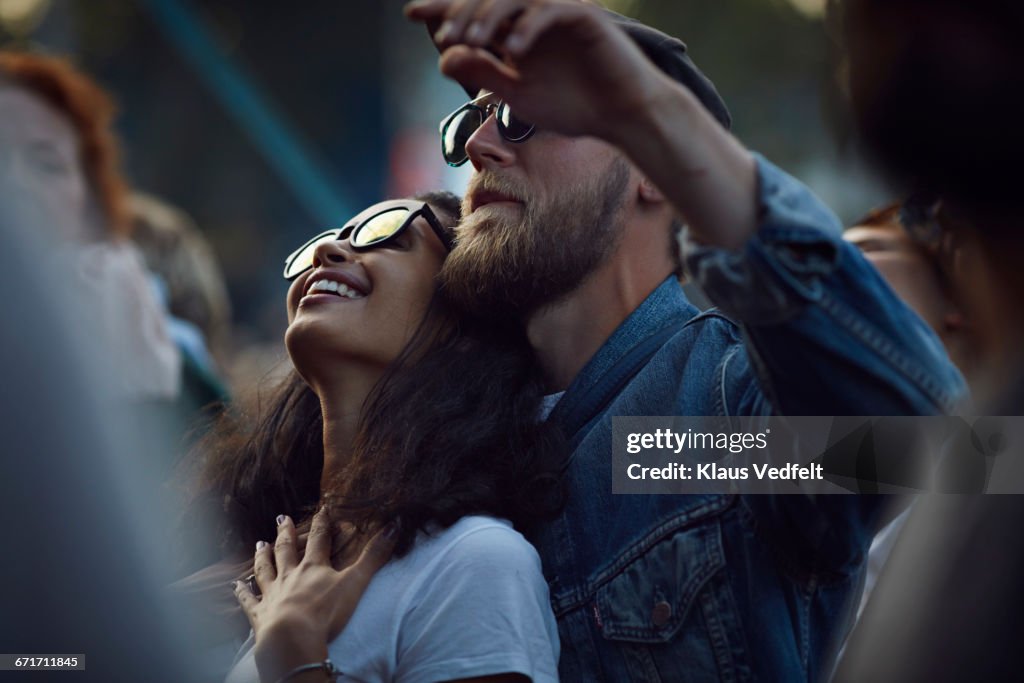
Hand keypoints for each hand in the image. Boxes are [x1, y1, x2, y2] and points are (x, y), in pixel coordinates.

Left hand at [234, 510, 395, 681]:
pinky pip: (249, 601)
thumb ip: (375, 555)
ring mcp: (272, 594)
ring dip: (263, 557)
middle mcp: (290, 576)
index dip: (323, 523)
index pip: (320, 540)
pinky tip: (236, 585)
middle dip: (287, 534)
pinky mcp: (260, 615)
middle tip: (282, 518)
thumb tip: (395, 525)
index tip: (322, 507)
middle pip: (288, 551)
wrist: (293, 637)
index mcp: (314, 568)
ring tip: (260, 544)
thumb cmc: (325, 611)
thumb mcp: (356, 582)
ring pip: (266, 571)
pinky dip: (242, 593)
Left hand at [405, 0, 666, 141]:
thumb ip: (483, 74)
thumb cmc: (574, 106)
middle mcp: (535, 15)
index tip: (411, 15)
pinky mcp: (584, 17)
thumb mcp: (517, 94)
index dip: (443, 10)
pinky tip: (515, 50)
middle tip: (447, 36)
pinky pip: (550, 10)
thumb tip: (444, 58)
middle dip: (462, 13)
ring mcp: (559, 11)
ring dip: (489, 14)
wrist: (622, 116)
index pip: (475, 12)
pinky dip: (530, 27)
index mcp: (517, 31)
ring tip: (472, 38)